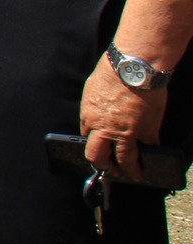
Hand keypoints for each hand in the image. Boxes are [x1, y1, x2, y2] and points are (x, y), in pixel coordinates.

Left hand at [80, 54, 167, 179]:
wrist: (133, 68)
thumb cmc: (111, 74)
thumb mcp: (92, 92)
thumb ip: (94, 109)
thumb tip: (96, 118)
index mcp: (89, 119)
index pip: (87, 142)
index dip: (94, 149)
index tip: (100, 154)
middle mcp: (105, 129)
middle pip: (100, 157)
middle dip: (105, 167)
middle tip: (112, 172)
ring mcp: (127, 132)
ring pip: (126, 160)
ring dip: (130, 170)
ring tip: (134, 175)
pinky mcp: (147, 130)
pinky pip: (150, 147)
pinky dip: (153, 153)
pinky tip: (154, 157)